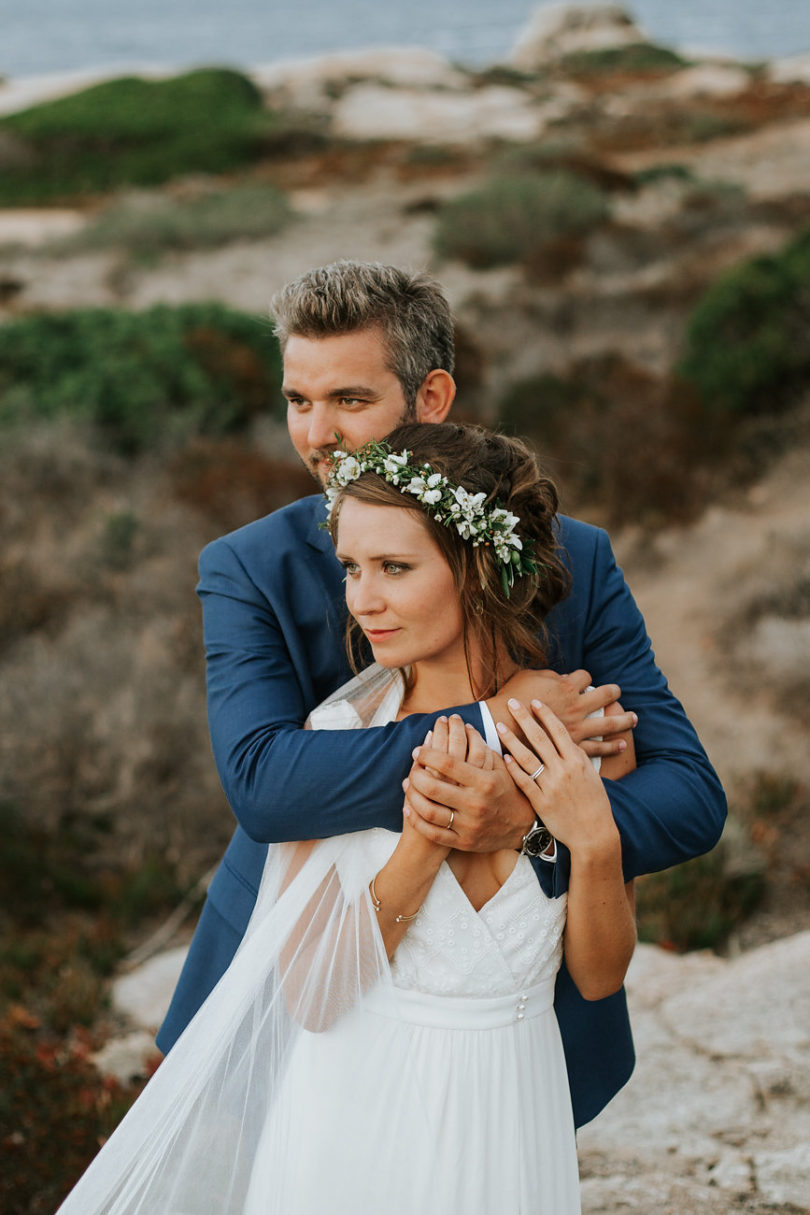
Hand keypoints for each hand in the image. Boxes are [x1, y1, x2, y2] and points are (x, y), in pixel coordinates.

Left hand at [403, 713, 534, 851]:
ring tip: (407, 784)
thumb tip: (464, 725)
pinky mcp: (463, 842)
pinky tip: (408, 808)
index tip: (418, 749)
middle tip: (412, 766)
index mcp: (484, 782)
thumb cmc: (507, 791)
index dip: (428, 754)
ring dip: (412, 796)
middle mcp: (475, 803)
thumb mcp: (500, 767)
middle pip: (434, 787)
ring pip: (429, 811)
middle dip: (416, 774)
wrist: (521, 827)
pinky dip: (417, 820)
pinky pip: (433, 833)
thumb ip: (482, 747)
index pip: (448, 764)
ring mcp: (468, 825)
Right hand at [487, 669, 636, 758]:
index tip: (581, 680)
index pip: (585, 676)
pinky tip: (621, 745)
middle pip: (605, 695)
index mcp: (566, 687)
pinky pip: (598, 748)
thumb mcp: (527, 676)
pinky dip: (611, 747)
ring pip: (609, 723)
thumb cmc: (512, 699)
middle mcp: (577, 706)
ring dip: (624, 719)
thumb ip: (547, 674)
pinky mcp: (574, 746)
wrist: (502, 726)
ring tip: (634, 718)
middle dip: (614, 692)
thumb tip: (560, 676)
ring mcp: (578, 728)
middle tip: (619, 692)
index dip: (584, 677)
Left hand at [496, 698, 619, 858]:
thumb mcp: (592, 776)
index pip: (559, 731)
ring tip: (499, 726)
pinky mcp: (541, 802)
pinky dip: (513, 768)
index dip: (545, 714)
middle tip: (512, 703)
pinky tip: (503, 757)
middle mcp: (564, 770)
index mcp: (577, 761)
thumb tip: (568, 740)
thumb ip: (578, 757)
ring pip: (527, 757)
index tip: (534, 701)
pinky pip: (524, 781)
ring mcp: (551, 786)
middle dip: (525, 718)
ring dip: (512, 740)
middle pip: (540, 738)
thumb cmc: (594, 803)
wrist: (594, 834)